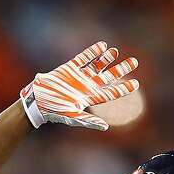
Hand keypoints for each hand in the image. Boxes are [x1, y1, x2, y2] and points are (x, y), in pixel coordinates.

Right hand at [19, 41, 138, 130]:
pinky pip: (83, 58)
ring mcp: (79, 76)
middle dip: (121, 70)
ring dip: (107, 59)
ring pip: (97, 65)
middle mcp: (88, 86)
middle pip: (109, 77)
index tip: (136, 84)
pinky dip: (92, 52)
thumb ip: (89, 121)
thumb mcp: (73, 117)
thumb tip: (105, 127)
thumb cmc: (55, 111)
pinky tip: (102, 46)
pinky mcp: (69, 68)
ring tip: (116, 51)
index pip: (111, 93)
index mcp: (90, 98)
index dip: (123, 88)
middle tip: (134, 62)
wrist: (37, 101)